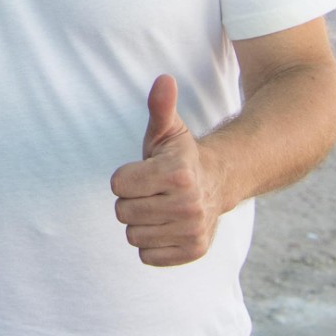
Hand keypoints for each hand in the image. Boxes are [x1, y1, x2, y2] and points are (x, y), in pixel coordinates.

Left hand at [110, 75, 224, 265]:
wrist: (218, 183)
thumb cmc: (180, 156)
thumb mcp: (168, 129)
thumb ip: (160, 106)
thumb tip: (164, 79)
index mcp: (177, 173)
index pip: (118, 185)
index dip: (125, 177)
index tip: (143, 171)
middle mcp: (188, 205)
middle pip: (122, 212)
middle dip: (131, 200)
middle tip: (152, 191)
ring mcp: (192, 230)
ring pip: (132, 236)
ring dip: (141, 222)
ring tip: (159, 207)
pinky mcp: (193, 252)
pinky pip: (146, 256)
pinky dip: (151, 244)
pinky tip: (166, 226)